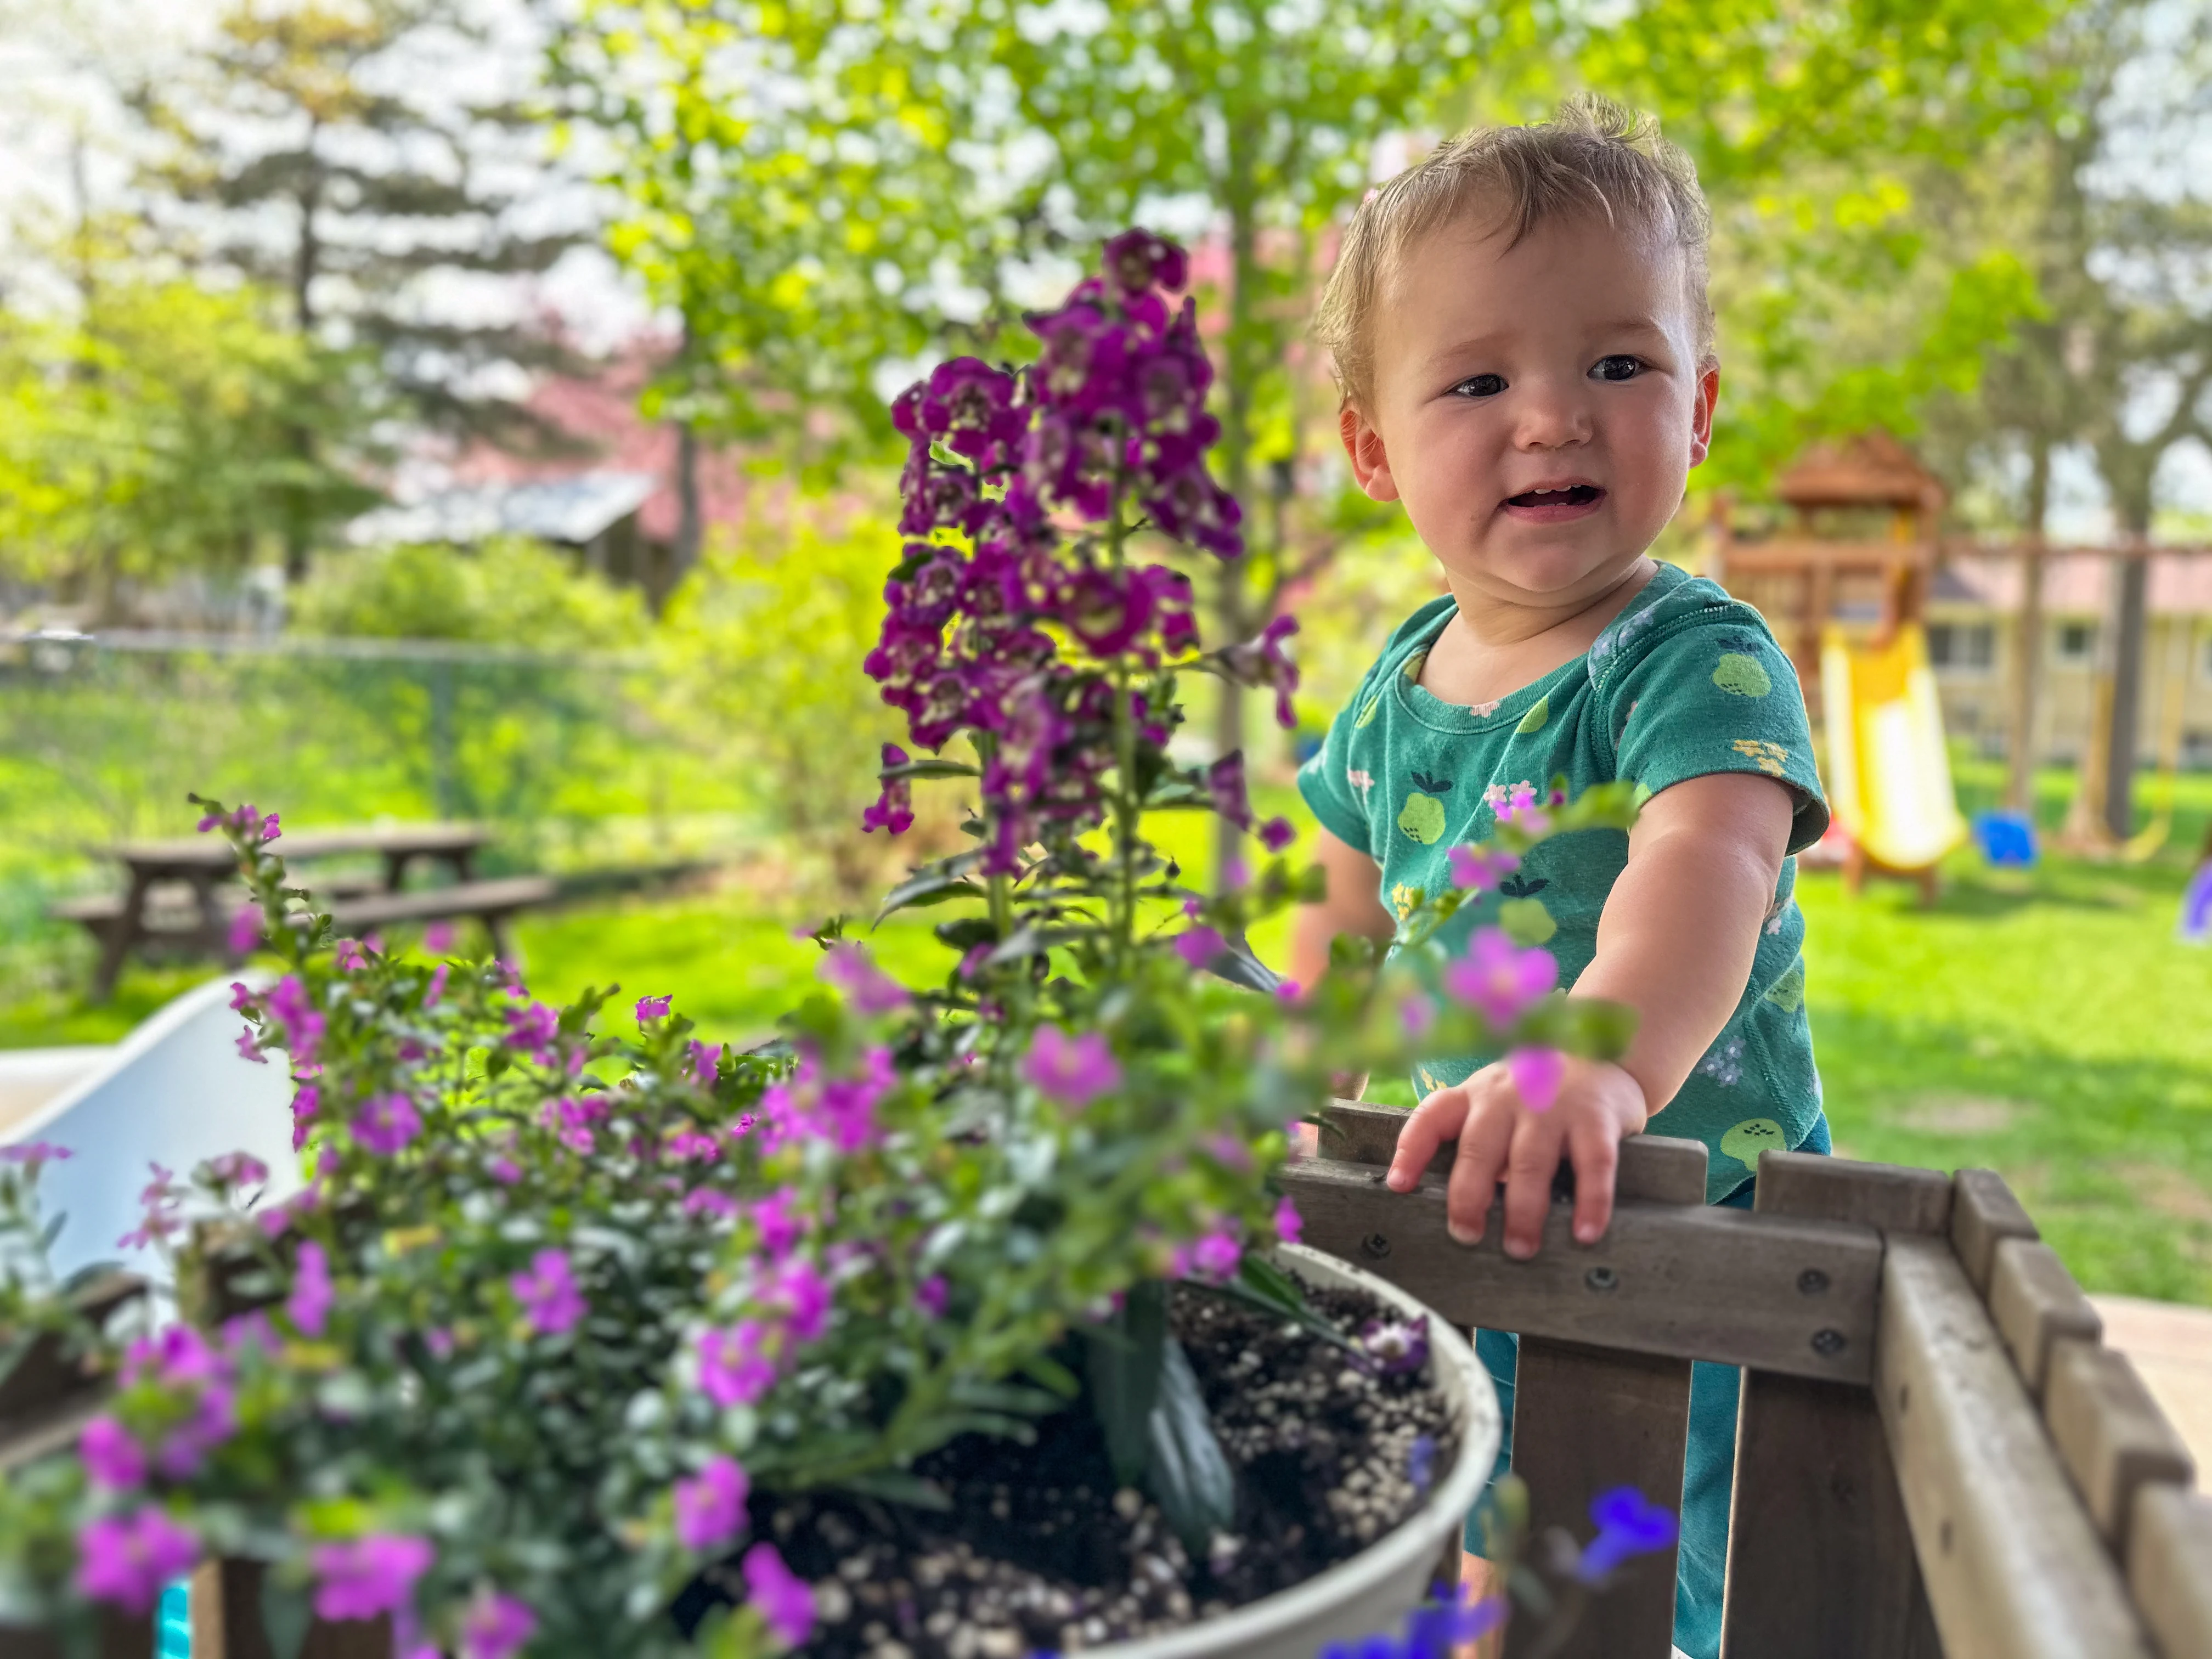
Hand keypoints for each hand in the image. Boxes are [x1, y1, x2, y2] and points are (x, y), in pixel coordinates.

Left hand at [1383, 1057, 1647, 1257]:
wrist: (1604, 1053)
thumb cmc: (1540, 1093)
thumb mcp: (1497, 1104)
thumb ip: (1478, 1143)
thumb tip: (1463, 1210)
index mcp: (1476, 1094)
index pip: (1432, 1116)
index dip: (1411, 1150)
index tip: (1398, 1185)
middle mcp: (1509, 1096)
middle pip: (1479, 1148)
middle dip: (1469, 1197)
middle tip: (1466, 1236)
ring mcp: (1553, 1105)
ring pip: (1530, 1161)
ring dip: (1523, 1210)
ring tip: (1520, 1249)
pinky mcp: (1596, 1117)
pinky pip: (1593, 1164)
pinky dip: (1590, 1201)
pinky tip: (1584, 1233)